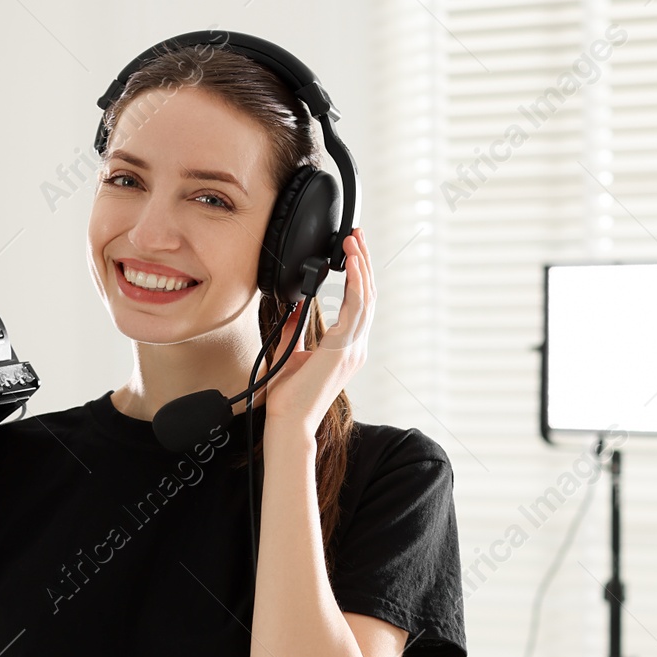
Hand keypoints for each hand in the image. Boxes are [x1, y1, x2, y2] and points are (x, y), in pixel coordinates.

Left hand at [260, 227, 373, 436]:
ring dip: (360, 266)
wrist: (288, 420)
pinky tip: (351, 264)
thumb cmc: (289, 396)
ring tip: (353, 241)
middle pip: (368, 295)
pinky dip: (356, 282)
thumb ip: (296, 330)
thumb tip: (295, 309)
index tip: (351, 252)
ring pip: (366, 297)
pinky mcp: (344, 349)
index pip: (359, 305)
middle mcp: (355, 347)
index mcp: (347, 349)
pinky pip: (357, 308)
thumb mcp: (292, 353)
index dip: (358, 276)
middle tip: (356, 236)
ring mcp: (353, 348)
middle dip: (363, 262)